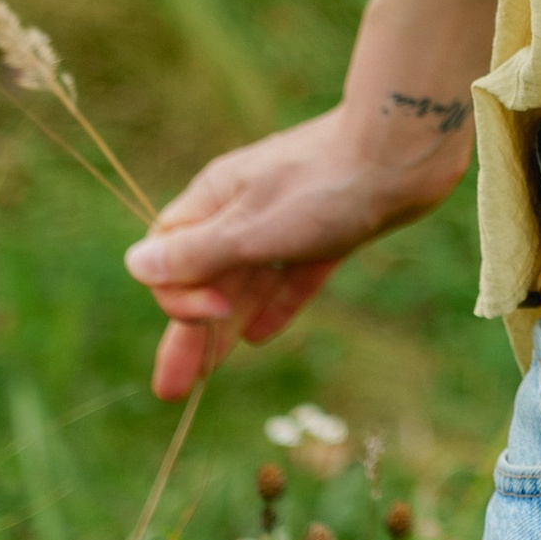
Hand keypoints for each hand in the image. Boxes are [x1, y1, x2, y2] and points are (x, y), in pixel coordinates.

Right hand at [125, 97, 473, 401]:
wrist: (404, 148)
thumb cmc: (321, 185)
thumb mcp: (249, 227)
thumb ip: (195, 253)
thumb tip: (136, 265)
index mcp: (215, 200)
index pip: (169, 260)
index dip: (179, 298)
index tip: (213, 313)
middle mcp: (245, 209)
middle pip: (205, 279)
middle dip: (187, 333)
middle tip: (171, 390)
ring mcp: (289, 219)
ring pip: (248, 282)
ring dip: (226, 327)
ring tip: (208, 374)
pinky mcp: (330, 230)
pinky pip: (292, 275)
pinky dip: (276, 304)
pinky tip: (261, 336)